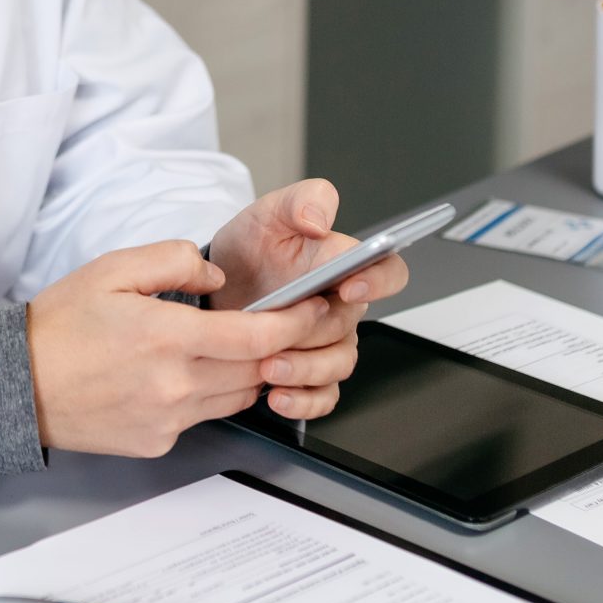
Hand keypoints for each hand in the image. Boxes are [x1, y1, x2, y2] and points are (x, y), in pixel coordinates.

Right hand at [26, 240, 336, 457]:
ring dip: (249, 372)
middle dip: (282, 347)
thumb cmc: (60, 326)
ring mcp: (168, 420)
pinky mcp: (158, 441)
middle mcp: (174, 385)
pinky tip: (188, 373)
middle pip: (257, 370)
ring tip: (237, 345)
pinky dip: (211, 394)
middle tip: (289, 323)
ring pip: (238, 397)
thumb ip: (173, 261)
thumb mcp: (112, 269)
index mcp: (166, 337)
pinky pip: (204, 416)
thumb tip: (217, 275)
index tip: (313, 308)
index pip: (257, 337)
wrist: (17, 385)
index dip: (296, 323)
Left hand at [205, 178, 412, 419]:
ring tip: (268, 368)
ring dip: (306, 371)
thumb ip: (301, 201)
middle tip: (278, 336)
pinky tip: (277, 397)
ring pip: (338, 366)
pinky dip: (303, 402)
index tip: (350, 286)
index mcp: (343, 266)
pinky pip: (322, 396)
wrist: (215, 286)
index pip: (388, 272)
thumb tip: (319, 219)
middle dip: (314, 335)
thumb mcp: (268, 211)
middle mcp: (340, 307)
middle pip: (350, 328)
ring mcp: (325, 342)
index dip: (379, 282)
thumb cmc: (251, 248)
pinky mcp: (307, 372)